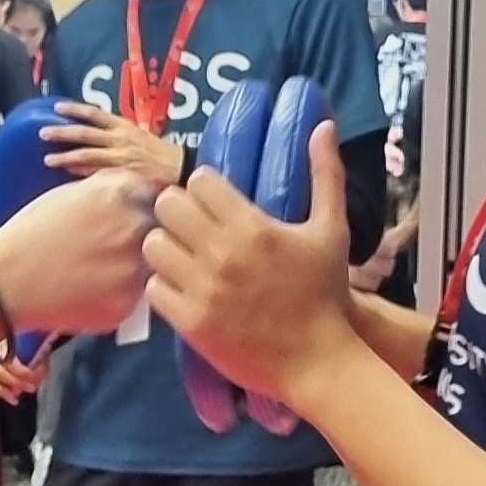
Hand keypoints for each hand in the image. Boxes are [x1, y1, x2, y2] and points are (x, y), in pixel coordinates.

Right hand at [0, 168, 154, 337]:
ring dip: (136, 270)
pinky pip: (134, 299)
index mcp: (122, 195)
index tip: (144, 215)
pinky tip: (91, 293)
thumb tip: (140, 188)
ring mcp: (135, 270)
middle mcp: (136, 229)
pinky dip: (118, 296)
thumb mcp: (72, 194)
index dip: (154, 207)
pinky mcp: (127, 306)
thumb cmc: (31, 232)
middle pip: (164, 231)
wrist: (4, 281)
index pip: (164, 194)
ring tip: (101, 273)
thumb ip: (112, 190)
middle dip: (148, 238)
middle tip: (119, 248)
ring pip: (153, 269)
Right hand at [0, 350, 42, 403]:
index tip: (32, 377)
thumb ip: (32, 366)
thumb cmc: (13, 359)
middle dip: (15, 382)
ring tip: (14, 399)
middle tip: (30, 389)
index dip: (22, 371)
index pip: (10, 361)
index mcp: (1, 349)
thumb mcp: (27, 358)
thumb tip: (34, 377)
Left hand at [47, 101, 182, 186]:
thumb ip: (119, 137)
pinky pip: (98, 174)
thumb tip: (97, 141)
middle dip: (62, 132)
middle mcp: (121, 138)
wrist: (183, 170)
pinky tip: (67, 179)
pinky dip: (82, 175)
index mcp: (124, 126)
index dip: (75, 109)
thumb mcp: (140, 138)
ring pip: (87, 154)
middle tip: (41, 132)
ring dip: (65, 157)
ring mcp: (121, 157)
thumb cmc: (162, 156)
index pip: (95, 114)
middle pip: (85, 132)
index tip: (57, 107)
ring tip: (47, 160)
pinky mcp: (124, 175)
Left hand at [149, 118, 359, 404]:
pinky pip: (154, 288)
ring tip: (184, 256)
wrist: (318, 360)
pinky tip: (183, 288)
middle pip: (167, 206)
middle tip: (191, 226)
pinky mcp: (190, 323)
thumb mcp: (331, 229)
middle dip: (177, 211)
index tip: (213, 202)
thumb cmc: (324, 292)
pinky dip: (164, 286)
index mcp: (253, 227)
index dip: (204, 188)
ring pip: (153, 245)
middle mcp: (223, 254)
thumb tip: (322, 125)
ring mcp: (203, 290)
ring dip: (166, 247)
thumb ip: (325, 174)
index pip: (199, 181)